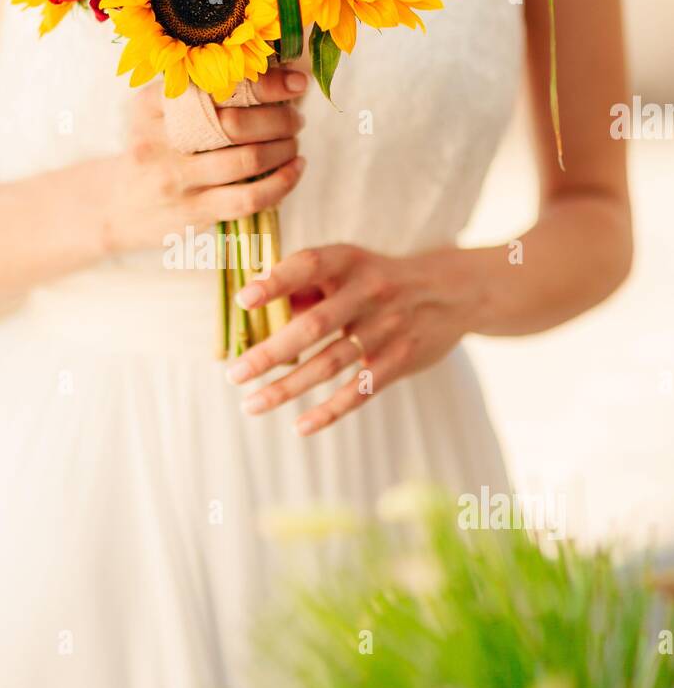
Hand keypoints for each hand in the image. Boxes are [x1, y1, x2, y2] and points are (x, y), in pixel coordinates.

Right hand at [104, 64, 308, 253]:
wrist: (116, 207)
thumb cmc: (152, 150)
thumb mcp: (156, 113)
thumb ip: (198, 92)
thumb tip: (275, 72)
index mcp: (150, 103)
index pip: (216, 84)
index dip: (266, 82)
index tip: (296, 82)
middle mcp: (158, 139)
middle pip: (235, 122)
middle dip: (280, 117)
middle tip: (296, 117)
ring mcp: (175, 178)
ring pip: (247, 159)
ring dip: (284, 149)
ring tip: (294, 143)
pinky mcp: (192, 211)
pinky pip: (249, 198)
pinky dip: (281, 183)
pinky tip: (294, 170)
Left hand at [225, 243, 483, 434]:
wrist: (453, 292)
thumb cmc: (378, 279)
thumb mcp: (349, 267)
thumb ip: (307, 286)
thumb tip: (257, 313)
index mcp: (350, 261)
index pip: (308, 265)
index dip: (275, 281)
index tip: (243, 300)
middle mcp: (370, 292)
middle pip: (313, 325)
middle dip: (269, 352)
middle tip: (233, 374)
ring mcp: (387, 328)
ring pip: (330, 364)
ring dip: (287, 388)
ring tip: (251, 404)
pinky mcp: (400, 359)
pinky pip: (360, 391)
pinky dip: (329, 410)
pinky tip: (299, 426)